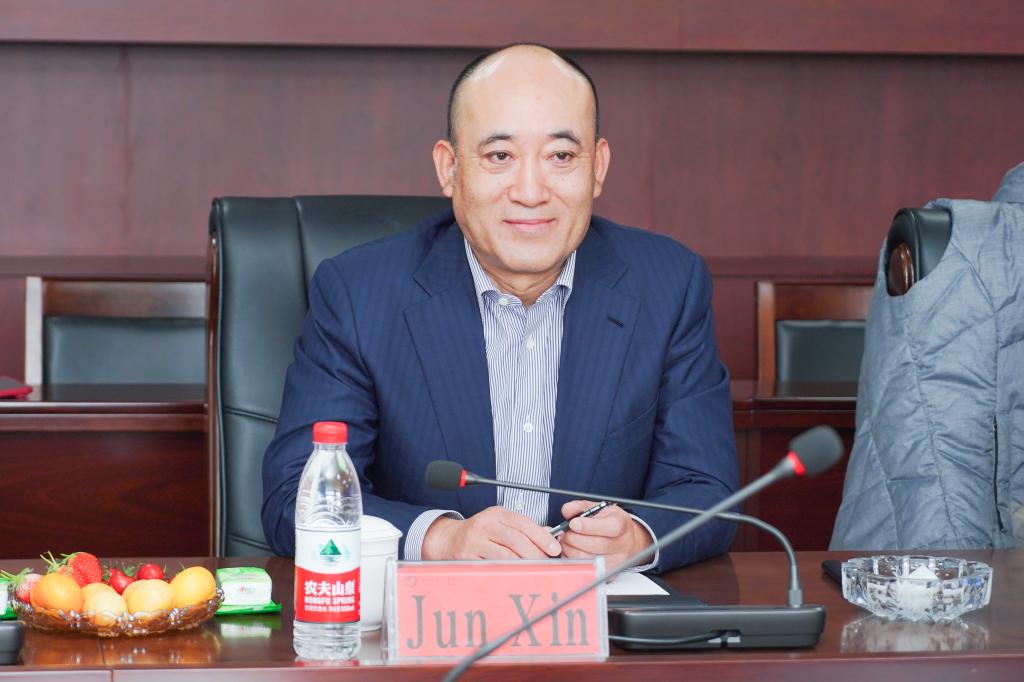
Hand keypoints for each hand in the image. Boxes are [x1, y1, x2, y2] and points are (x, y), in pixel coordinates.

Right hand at [422, 506, 562, 560]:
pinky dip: (508, 572)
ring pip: (506, 555)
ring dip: (524, 564)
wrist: (448, 540)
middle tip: (547, 562)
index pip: (524, 523)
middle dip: (536, 553)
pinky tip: (517, 575)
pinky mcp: (468, 558)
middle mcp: (485, 525)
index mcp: (496, 514)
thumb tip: (549, 536)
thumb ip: (522, 528)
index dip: (542, 537)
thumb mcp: (499, 523)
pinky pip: (493, 567)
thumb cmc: (479, 533)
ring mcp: (475, 542)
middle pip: (516, 540)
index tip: (555, 548)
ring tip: (535, 570)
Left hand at [559, 500, 652, 570]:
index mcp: (620, 524)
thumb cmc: (610, 522)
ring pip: (589, 559)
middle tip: (566, 534)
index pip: (609, 527)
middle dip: (575, 538)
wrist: (626, 539)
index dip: (588, 526)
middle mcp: (622, 544)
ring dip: (571, 550)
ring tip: (567, 542)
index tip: (573, 523)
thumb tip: (567, 510)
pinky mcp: (609, 572)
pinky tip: (572, 552)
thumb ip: (580, 507)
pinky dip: (574, 561)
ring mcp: (616, 560)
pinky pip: (587, 569)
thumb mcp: (598, 508)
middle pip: (596, 545)